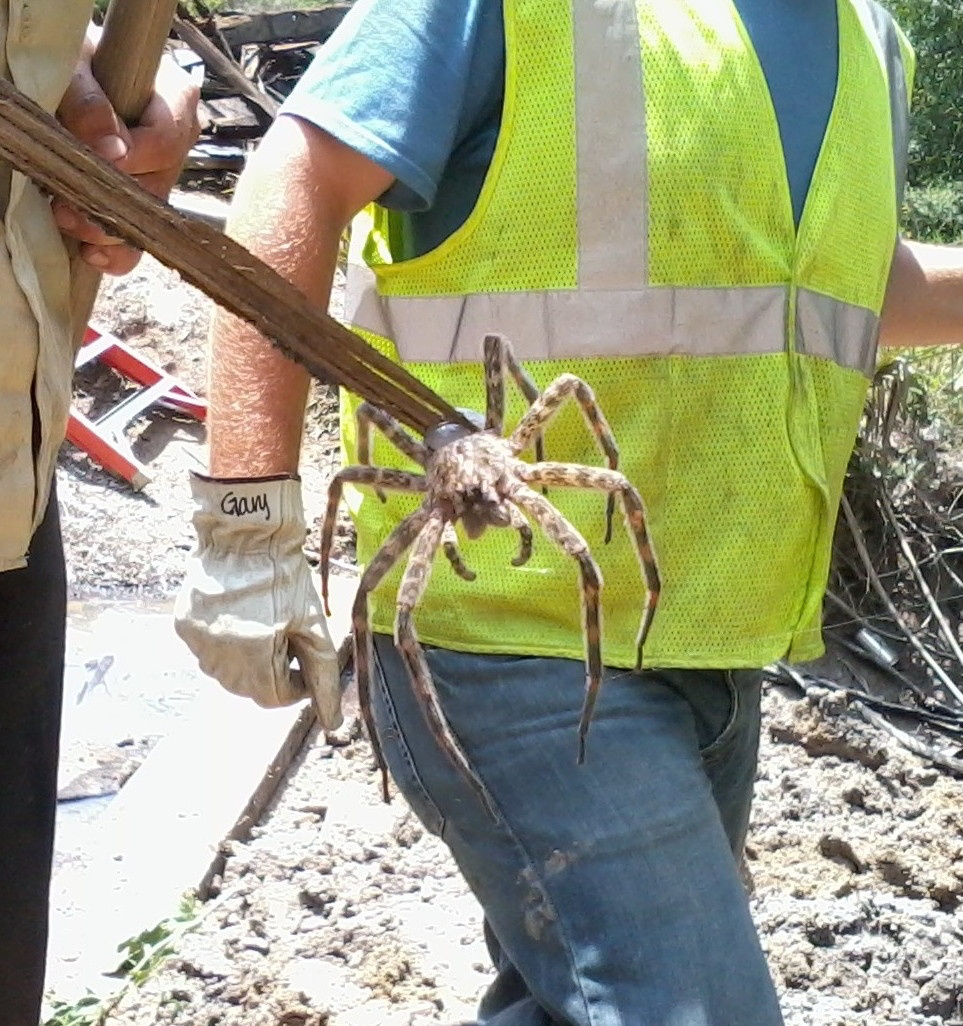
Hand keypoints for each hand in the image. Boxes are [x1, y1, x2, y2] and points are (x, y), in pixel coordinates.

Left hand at [54, 49, 200, 274]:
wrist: (65, 81)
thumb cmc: (76, 62)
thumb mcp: (75, 63)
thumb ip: (89, 100)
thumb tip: (113, 151)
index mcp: (175, 100)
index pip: (168, 139)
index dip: (136, 157)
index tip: (102, 161)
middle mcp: (176, 144)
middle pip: (157, 186)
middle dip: (113, 199)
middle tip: (68, 201)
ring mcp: (160, 179)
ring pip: (148, 219)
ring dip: (106, 227)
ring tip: (67, 218)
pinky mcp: (141, 206)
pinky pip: (140, 242)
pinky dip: (117, 255)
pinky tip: (92, 255)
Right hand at [174, 474, 342, 726]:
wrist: (247, 533)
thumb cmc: (286, 577)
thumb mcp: (313, 625)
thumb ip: (322, 675)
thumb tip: (333, 723)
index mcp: (254, 655)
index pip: (274, 699)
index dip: (294, 687)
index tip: (303, 665)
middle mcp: (219, 654)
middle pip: (248, 689)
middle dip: (271, 674)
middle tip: (285, 641)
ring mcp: (196, 640)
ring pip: (225, 673)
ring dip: (246, 662)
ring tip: (262, 626)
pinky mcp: (183, 624)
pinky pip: (206, 650)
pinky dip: (224, 644)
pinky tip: (239, 616)